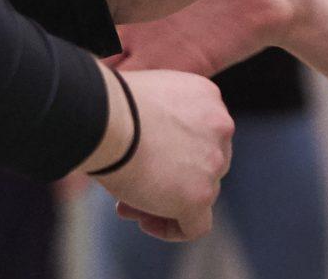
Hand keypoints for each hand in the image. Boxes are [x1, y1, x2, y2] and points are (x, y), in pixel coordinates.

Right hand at [88, 67, 233, 241]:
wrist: (106, 118)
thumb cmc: (110, 105)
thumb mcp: (148, 98)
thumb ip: (164, 121)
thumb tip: (151, 153)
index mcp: (208, 97)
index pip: (200, 134)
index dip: (172, 153)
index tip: (143, 160)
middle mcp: (220, 128)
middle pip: (203, 165)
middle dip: (169, 179)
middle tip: (132, 188)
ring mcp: (213, 163)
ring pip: (199, 194)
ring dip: (165, 203)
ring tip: (127, 206)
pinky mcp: (199, 195)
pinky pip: (196, 226)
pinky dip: (172, 229)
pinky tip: (145, 222)